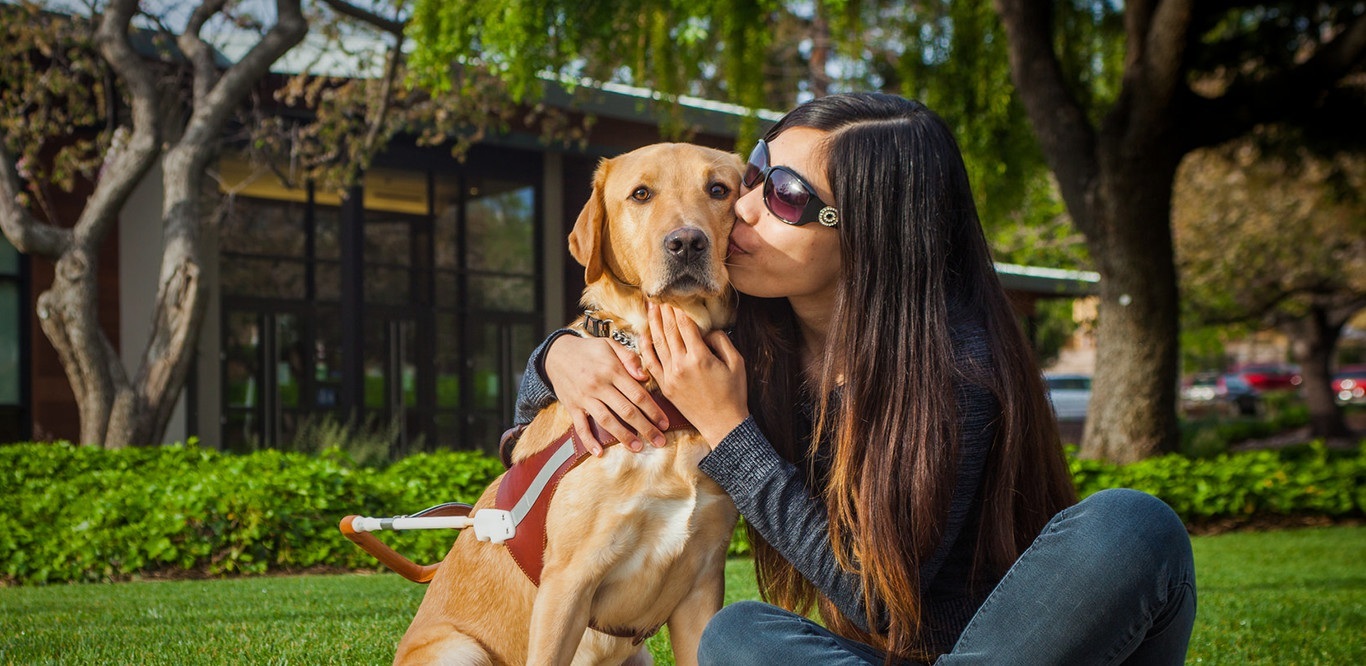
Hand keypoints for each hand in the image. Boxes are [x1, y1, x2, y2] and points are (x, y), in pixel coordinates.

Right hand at [544, 334, 669, 454]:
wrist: (557, 354)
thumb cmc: (589, 350)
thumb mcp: (610, 345)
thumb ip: (630, 358)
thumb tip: (645, 376)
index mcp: (612, 370)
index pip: (638, 394)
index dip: (653, 410)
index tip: (665, 423)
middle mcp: (599, 385)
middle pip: (626, 411)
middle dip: (645, 428)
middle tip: (659, 442)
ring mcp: (584, 397)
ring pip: (607, 421)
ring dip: (624, 436)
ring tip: (638, 448)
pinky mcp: (572, 406)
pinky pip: (580, 427)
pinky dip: (589, 441)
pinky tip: (600, 453)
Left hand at [641, 302, 748, 447]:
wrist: (722, 423)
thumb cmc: (733, 394)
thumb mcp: (737, 363)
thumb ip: (721, 341)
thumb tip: (706, 331)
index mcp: (700, 357)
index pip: (685, 326)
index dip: (679, 310)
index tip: (675, 298)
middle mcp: (681, 365)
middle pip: (669, 331)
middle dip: (664, 312)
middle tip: (659, 297)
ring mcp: (670, 376)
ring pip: (658, 343)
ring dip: (653, 324)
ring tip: (651, 308)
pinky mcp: (664, 386)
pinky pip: (651, 362)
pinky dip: (646, 347)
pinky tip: (644, 335)